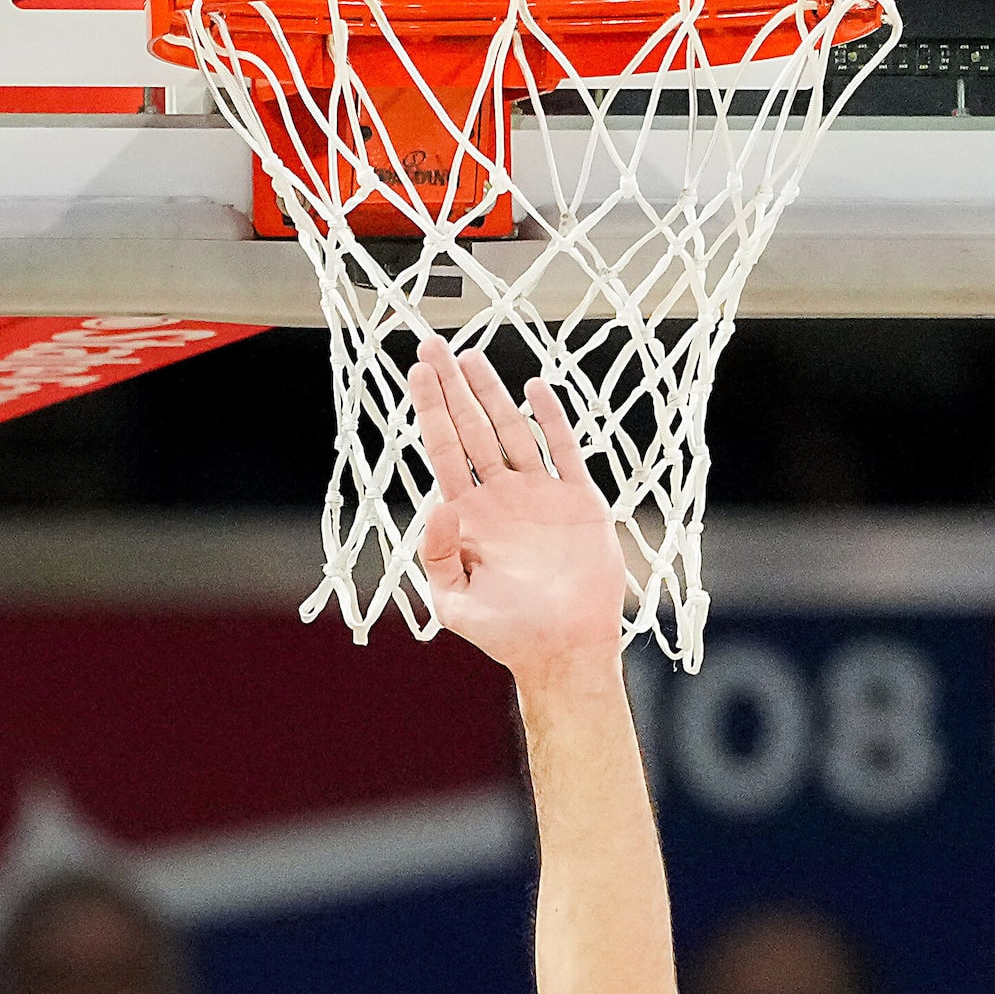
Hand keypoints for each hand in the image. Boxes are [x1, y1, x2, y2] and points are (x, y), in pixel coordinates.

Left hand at [411, 346, 627, 680]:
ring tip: (471, 356)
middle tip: (432, 345)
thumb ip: (437, 554)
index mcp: (467, 517)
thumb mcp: (453, 601)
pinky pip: (563, 450)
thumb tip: (436, 503)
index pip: (443, 450)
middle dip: (451, 388)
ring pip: (512, 431)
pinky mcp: (577, 501)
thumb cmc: (505, 634)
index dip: (430, 410)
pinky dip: (552, 419)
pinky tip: (535, 389)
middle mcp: (499, 498)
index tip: (417, 371)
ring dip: (492, 394)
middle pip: (470, 429)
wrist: (562, 648)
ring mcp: (538, 495)